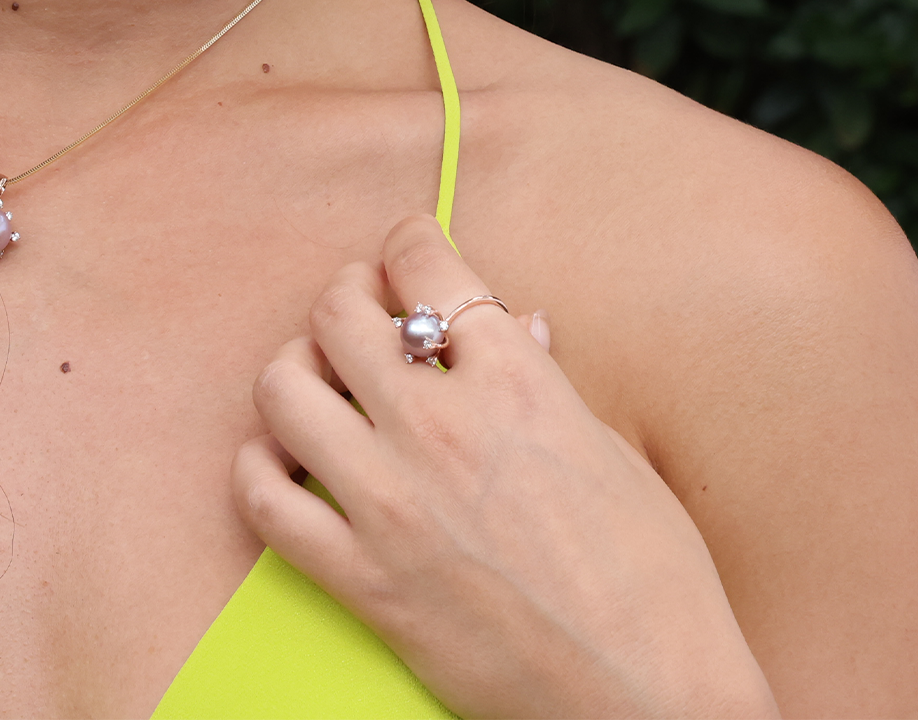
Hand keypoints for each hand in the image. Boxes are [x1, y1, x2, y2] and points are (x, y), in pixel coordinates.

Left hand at [233, 215, 779, 719]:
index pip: (425, 265)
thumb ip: (547, 381)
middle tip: (362, 311)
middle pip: (339, 313)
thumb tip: (517, 326)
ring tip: (321, 380)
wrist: (652, 705)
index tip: (405, 250)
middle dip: (347, 296)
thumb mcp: (617, 454)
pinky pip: (265, 500)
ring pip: (284, 390)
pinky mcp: (364, 580)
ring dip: (297, 370)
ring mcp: (394, 503)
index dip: (407, 243)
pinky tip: (284, 462)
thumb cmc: (658, 585)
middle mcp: (442, 428)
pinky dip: (259, 468)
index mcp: (515, 383)